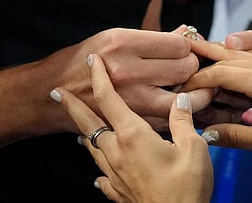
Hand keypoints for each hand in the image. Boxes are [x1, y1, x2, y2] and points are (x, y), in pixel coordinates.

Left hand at [52, 54, 212, 202]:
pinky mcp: (119, 192)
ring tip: (78, 127)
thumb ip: (183, 120)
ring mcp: (115, 174)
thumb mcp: (193, 148)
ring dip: (85, 134)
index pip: (109, 100)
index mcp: (133, 136)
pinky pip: (103, 177)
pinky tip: (99, 173)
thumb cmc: (185, 189)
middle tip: (57, 92)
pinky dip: (99, 169)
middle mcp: (118, 153)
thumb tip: (182, 99)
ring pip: (93, 148)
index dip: (99, 78)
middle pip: (89, 124)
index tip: (93, 61)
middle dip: (72, 106)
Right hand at [59, 29, 210, 132]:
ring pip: (183, 100)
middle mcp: (127, 70)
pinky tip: (177, 107)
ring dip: (193, 94)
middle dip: (192, 68)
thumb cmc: (83, 60)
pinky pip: (167, 120)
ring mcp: (129, 99)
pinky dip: (177, 115)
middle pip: (185, 69)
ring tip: (192, 89)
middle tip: (189, 68)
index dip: (187, 47)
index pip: (178, 44)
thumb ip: (154, 38)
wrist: (50, 92)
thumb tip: (186, 32)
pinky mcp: (129, 122)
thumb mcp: (115, 38)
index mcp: (124, 43)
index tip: (184, 50)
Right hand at [180, 38, 251, 157]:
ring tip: (192, 58)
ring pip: (238, 52)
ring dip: (216, 56)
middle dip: (201, 58)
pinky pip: (250, 56)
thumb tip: (206, 133)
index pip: (221, 72)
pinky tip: (222, 64)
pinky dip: (232, 59)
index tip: (181, 91)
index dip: (197, 80)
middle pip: (226, 54)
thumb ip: (237, 136)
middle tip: (177, 62)